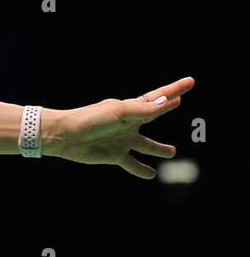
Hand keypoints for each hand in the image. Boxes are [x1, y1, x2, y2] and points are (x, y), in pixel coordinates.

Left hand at [46, 77, 194, 177]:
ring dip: (158, 149)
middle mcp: (129, 122)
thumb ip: (146, 109)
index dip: (175, 89)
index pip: (158, 97)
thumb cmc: (91, 119)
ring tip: (173, 152)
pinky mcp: (114, 155)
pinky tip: (151, 174)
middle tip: (181, 100)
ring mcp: (122, 139)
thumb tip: (171, 100)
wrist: (65, 136)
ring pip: (146, 145)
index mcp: (131, 108)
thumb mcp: (120, 113)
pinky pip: (132, 163)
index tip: (190, 81)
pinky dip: (142, 169)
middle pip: (154, 114)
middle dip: (167, 106)